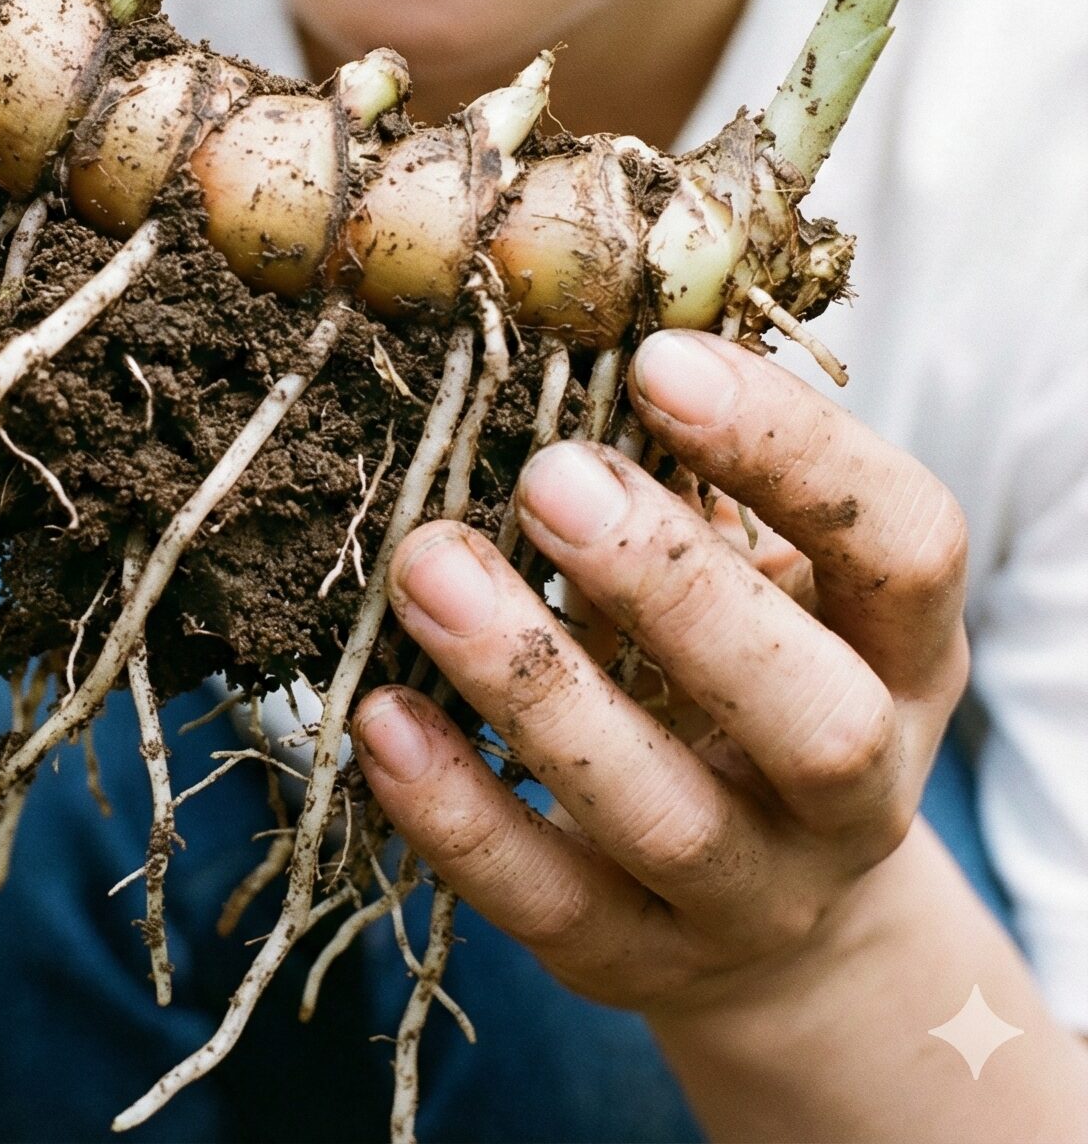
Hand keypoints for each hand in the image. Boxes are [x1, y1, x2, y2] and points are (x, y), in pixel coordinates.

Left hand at [352, 329, 970, 1017]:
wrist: (778, 916)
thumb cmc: (744, 673)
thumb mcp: (762, 573)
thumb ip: (696, 473)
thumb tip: (569, 320)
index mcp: (899, 652)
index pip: (902, 548)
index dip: (794, 451)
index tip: (657, 360)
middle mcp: (852, 786)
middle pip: (807, 712)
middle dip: (672, 588)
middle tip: (549, 479)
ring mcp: (750, 893)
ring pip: (662, 815)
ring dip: (537, 686)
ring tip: (427, 568)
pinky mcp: (634, 960)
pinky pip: (545, 902)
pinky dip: (455, 813)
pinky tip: (378, 720)